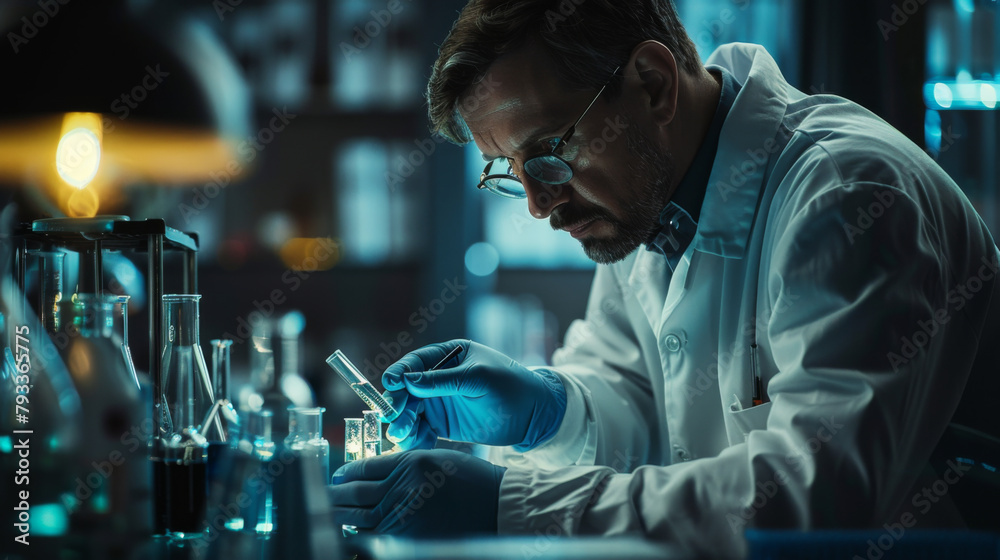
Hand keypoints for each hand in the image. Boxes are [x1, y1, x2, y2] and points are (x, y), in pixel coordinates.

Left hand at [328, 449, 505, 536]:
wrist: (498, 507)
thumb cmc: (472, 481)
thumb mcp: (437, 459)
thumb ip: (404, 465)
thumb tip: (370, 476)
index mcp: (410, 463)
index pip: (364, 468)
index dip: (346, 473)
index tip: (338, 476)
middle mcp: (403, 489)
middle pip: (355, 494)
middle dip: (334, 496)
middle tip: (323, 497)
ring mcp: (404, 517)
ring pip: (359, 518)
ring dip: (340, 518)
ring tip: (329, 516)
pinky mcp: (408, 539)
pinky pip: (374, 540)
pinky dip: (358, 539)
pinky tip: (350, 536)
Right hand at [382, 339, 566, 450]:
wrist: (533, 415)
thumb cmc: (511, 386)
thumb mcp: (479, 378)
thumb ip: (444, 380)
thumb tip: (408, 381)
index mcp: (448, 356)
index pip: (416, 362)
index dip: (400, 372)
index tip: (391, 383)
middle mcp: (438, 378)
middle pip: (407, 390)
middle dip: (398, 403)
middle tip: (394, 417)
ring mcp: (438, 402)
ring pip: (409, 412)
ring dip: (402, 423)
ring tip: (401, 434)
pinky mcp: (442, 425)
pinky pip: (420, 431)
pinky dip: (413, 438)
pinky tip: (411, 445)